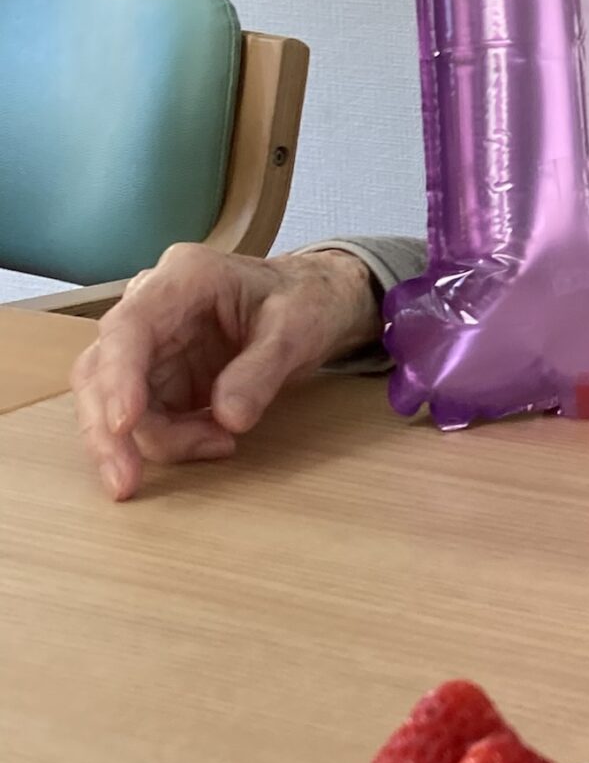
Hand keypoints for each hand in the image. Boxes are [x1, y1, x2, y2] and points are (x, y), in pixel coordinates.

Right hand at [73, 245, 383, 501]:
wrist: (314, 302)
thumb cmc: (305, 301)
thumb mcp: (298, 329)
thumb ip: (262, 371)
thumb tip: (228, 418)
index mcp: (182, 279)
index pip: (128, 327)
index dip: (119, 377)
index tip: (124, 424)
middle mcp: (152, 310)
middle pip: (100, 370)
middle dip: (108, 431)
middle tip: (125, 483)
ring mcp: (152, 347)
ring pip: (112, 401)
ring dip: (154, 440)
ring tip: (219, 445)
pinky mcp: (161, 379)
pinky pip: (145, 419)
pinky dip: (172, 441)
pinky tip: (214, 441)